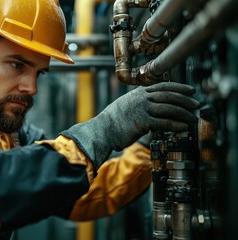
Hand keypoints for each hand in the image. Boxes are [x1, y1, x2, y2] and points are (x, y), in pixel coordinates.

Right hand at [60, 82, 198, 169]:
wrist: (101, 130)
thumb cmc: (112, 122)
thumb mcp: (125, 106)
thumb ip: (139, 104)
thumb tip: (151, 109)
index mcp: (138, 93)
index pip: (162, 86)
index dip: (178, 87)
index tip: (190, 89)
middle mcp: (141, 98)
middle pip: (169, 95)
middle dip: (185, 99)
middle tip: (196, 104)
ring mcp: (142, 109)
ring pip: (169, 108)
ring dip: (184, 113)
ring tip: (193, 118)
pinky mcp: (142, 122)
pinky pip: (164, 122)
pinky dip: (175, 125)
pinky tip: (183, 128)